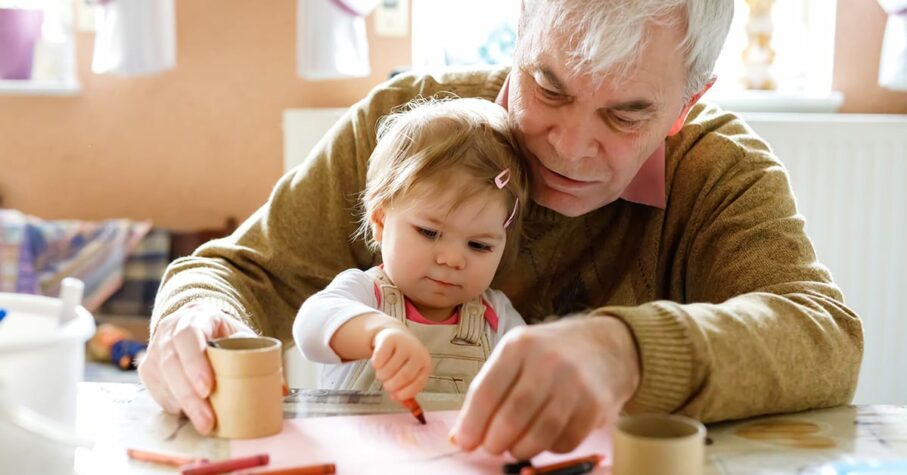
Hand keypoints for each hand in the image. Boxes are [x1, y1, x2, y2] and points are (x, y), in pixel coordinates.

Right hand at [137, 302, 254, 433]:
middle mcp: (169, 331)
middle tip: (208, 420)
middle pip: (171, 363)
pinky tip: (188, 414)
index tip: (208, 388)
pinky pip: (156, 390)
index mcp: (196, 317)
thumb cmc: (222, 333)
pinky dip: (172, 405)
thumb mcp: (241, 335)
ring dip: (182, 405)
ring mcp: (155, 349)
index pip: (188, 336)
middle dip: (189, 396)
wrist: (197, 323)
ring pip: (161, 379)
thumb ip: (258, 356)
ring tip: (203, 424)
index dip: (195, 363)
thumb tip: (282, 390)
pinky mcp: (148, 369)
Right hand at [370, 327, 431, 400]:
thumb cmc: (403, 360)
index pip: (417, 383)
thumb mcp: (409, 373)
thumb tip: (404, 405)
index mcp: (425, 365)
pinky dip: (375, 364)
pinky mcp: (390, 338)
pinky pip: (379, 358)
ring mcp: (405, 344)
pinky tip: (378, 362)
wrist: (395, 336)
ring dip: (381, 376)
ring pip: (389, 369)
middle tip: (386, 385)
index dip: (405, 393)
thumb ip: (406, 390)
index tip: (394, 397)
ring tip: (382, 373)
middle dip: (391, 386)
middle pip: (404, 377)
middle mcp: (418, 353)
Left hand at [450, 317, 639, 458]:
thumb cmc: (551, 353)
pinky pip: (565, 441)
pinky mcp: (596, 405)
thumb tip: (459, 436)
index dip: (471, 424)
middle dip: (494, 441)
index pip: (486, 392)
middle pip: (511, 416)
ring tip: (515, 447)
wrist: (606, 345)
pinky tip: (544, 439)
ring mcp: (575, 383)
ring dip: (520, 449)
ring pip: (539, 434)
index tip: (465, 442)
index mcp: (519, 345)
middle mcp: (547, 361)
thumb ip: (488, 390)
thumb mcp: (516, 355)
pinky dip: (549, 448)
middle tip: (492, 447)